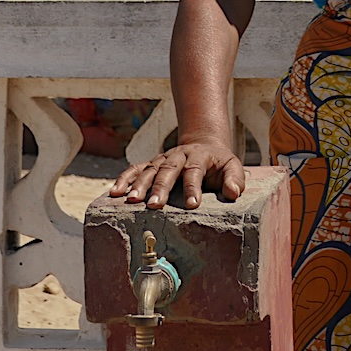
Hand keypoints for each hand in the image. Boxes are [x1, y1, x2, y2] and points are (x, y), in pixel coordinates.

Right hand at [108, 138, 244, 209]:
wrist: (204, 144)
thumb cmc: (219, 163)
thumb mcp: (232, 167)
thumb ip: (235, 179)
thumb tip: (233, 193)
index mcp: (199, 156)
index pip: (195, 171)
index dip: (193, 187)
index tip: (192, 204)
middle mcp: (178, 155)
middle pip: (168, 170)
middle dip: (160, 187)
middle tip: (154, 205)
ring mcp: (163, 158)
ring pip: (149, 169)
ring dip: (139, 184)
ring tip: (131, 201)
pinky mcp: (152, 163)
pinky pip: (136, 169)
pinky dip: (124, 178)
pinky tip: (115, 192)